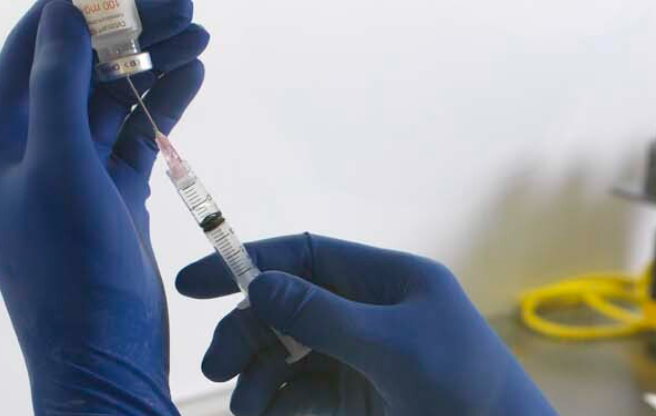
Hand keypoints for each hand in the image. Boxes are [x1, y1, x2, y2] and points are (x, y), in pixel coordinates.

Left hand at [0, 0, 210, 413]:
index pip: (34, 39)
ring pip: (114, 93)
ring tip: (203, 34)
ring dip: (155, 58)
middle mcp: (28, 149)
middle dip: (130, 25)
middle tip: (187, 5)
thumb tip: (64, 9)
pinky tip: (197, 72)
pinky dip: (166, 98)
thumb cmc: (69, 278)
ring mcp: (72, 173)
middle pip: (79, 60)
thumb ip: (57, 85)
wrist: (101, 364)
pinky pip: (137, 130)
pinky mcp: (111, 197)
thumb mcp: (59, 171)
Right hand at [176, 234, 556, 415]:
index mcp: (388, 281)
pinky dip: (276, 406)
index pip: (307, 256)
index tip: (193, 285)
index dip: (249, 263)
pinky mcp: (356, 401)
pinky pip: (300, 395)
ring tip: (249, 410)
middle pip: (286, 310)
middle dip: (247, 334)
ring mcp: (362, 359)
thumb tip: (259, 284)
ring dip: (257, 379)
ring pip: (286, 357)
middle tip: (217, 368)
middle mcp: (371, 314)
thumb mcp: (391, 345)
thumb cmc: (462, 385)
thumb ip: (323, 315)